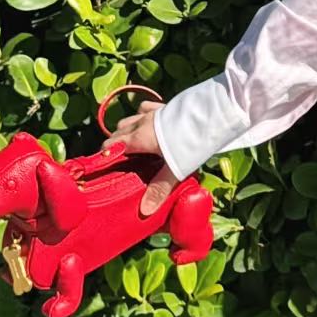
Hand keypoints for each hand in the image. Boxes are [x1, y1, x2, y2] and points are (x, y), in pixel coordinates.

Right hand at [111, 102, 180, 218]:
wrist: (211, 114)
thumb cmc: (191, 142)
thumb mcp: (175, 169)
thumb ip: (159, 189)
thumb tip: (144, 211)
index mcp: (138, 138)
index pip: (110, 146)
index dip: (104, 157)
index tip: (105, 170)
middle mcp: (141, 122)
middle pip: (118, 133)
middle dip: (114, 146)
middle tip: (120, 163)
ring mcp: (153, 111)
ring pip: (130, 119)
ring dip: (127, 131)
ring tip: (133, 146)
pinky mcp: (165, 105)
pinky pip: (145, 109)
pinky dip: (142, 116)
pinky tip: (149, 124)